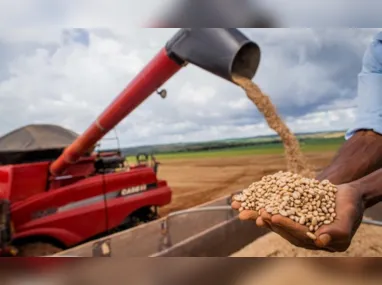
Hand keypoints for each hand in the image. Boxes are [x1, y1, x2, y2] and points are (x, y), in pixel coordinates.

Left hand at [231, 183, 364, 251]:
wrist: (347, 195)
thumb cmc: (350, 206)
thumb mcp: (348, 217)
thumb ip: (338, 231)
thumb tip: (321, 241)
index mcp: (315, 240)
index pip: (298, 234)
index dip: (285, 225)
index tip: (273, 216)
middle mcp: (302, 234)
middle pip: (281, 228)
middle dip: (265, 220)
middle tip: (251, 213)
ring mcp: (294, 223)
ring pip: (273, 218)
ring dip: (256, 213)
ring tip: (241, 208)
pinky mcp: (289, 212)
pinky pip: (273, 207)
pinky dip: (260, 202)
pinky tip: (247, 198)